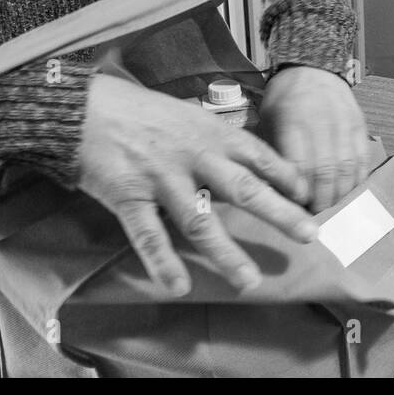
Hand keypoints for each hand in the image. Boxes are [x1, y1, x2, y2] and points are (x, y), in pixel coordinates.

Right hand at [79, 73, 317, 297]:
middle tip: (309, 236)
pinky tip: (179, 286)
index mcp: (212, 133)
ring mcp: (162, 178)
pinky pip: (149, 235)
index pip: (261, 156)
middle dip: (280, 214)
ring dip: (227, 253)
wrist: (83, 108)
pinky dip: (164, 262)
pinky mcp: (128, 196)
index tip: (309, 198)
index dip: (288, 177)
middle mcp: (194, 155)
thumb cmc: (142, 113)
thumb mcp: (190, 117)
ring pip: (201, 221)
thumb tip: (252, 165)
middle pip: (244, 189)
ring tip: (250, 281)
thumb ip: (218, 143)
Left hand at [259, 66, 378, 211]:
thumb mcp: (268, 120)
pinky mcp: (359, 124)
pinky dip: (357, 179)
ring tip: (332, 207)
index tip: (295, 209)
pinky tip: (348, 190)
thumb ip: (272, 152)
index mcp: (292, 122)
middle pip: (325, 172)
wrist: (312, 67)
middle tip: (314, 215)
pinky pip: (362, 158)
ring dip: (340, 193)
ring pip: (347, 168)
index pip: (299, 168)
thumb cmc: (284, 99)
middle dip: (321, 200)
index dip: (299, 194)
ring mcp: (343, 123)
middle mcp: (321, 123)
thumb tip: (274, 191)